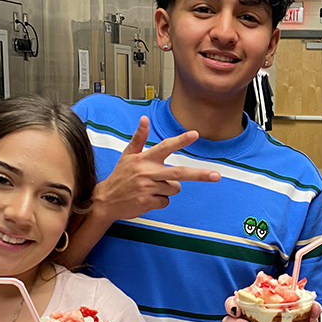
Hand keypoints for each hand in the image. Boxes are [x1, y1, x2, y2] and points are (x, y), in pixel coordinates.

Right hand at [94, 116, 220, 221]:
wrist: (105, 200)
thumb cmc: (119, 177)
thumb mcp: (127, 155)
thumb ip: (139, 138)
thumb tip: (144, 119)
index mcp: (144, 159)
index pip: (166, 147)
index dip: (181, 140)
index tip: (194, 134)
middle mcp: (148, 172)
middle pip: (179, 173)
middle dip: (200, 174)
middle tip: (216, 175)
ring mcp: (148, 188)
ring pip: (174, 189)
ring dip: (167, 189)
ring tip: (151, 188)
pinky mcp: (148, 202)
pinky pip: (166, 201)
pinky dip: (160, 201)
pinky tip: (148, 198)